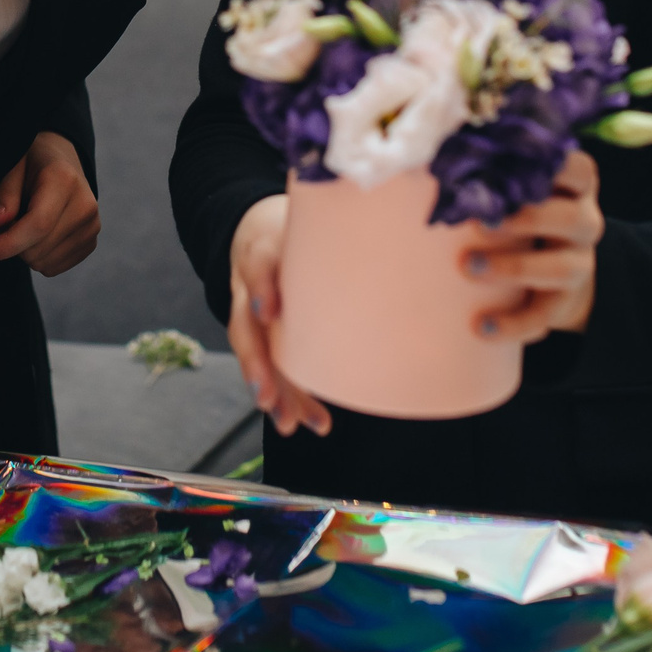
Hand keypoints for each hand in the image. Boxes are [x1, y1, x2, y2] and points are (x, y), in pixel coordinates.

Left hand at [0, 131, 98, 274]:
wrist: (62, 161)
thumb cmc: (32, 163)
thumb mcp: (13, 166)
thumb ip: (3, 194)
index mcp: (64, 180)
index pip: (38, 224)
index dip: (8, 244)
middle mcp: (85, 205)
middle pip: (38, 249)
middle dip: (13, 243)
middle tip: (8, 219)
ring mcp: (92, 226)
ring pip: (44, 263)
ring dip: (25, 251)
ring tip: (24, 223)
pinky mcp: (91, 242)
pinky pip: (54, 267)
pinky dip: (39, 257)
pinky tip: (39, 234)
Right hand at [227, 194, 331, 436]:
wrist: (263, 235)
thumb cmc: (301, 237)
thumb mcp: (314, 228)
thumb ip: (340, 242)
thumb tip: (406, 258)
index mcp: (268, 250)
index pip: (259, 265)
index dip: (261, 286)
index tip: (268, 312)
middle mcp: (252, 286)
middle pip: (244, 324)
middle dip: (257, 363)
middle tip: (265, 399)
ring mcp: (250, 313)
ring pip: (254, 355)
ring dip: (270, 389)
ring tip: (285, 422)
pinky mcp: (260, 336)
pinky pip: (269, 367)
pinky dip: (286, 395)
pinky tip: (302, 420)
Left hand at [459, 147, 604, 342]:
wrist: (555, 271)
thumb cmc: (520, 212)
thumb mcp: (518, 188)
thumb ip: (492, 172)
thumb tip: (424, 156)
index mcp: (575, 185)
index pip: (579, 168)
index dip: (551, 168)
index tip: (507, 166)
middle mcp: (585, 222)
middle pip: (571, 218)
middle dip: (525, 220)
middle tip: (479, 222)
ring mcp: (580, 263)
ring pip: (560, 268)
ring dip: (513, 268)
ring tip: (468, 267)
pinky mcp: (564, 301)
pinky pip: (544, 315)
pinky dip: (513, 324)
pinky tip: (480, 326)